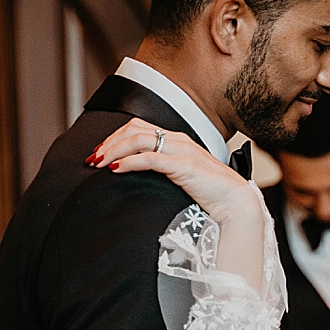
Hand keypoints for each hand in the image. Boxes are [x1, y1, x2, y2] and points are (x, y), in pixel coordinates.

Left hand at [93, 118, 254, 218]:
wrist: (235, 202)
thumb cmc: (212, 193)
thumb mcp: (184, 176)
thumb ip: (166, 169)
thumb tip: (140, 174)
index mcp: (178, 140)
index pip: (139, 127)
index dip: (115, 137)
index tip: (100, 153)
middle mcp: (179, 140)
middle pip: (134, 129)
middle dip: (109, 142)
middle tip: (93, 158)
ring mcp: (182, 151)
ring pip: (139, 139)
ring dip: (114, 150)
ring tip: (99, 163)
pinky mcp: (184, 166)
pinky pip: (150, 158)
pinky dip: (129, 162)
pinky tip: (117, 170)